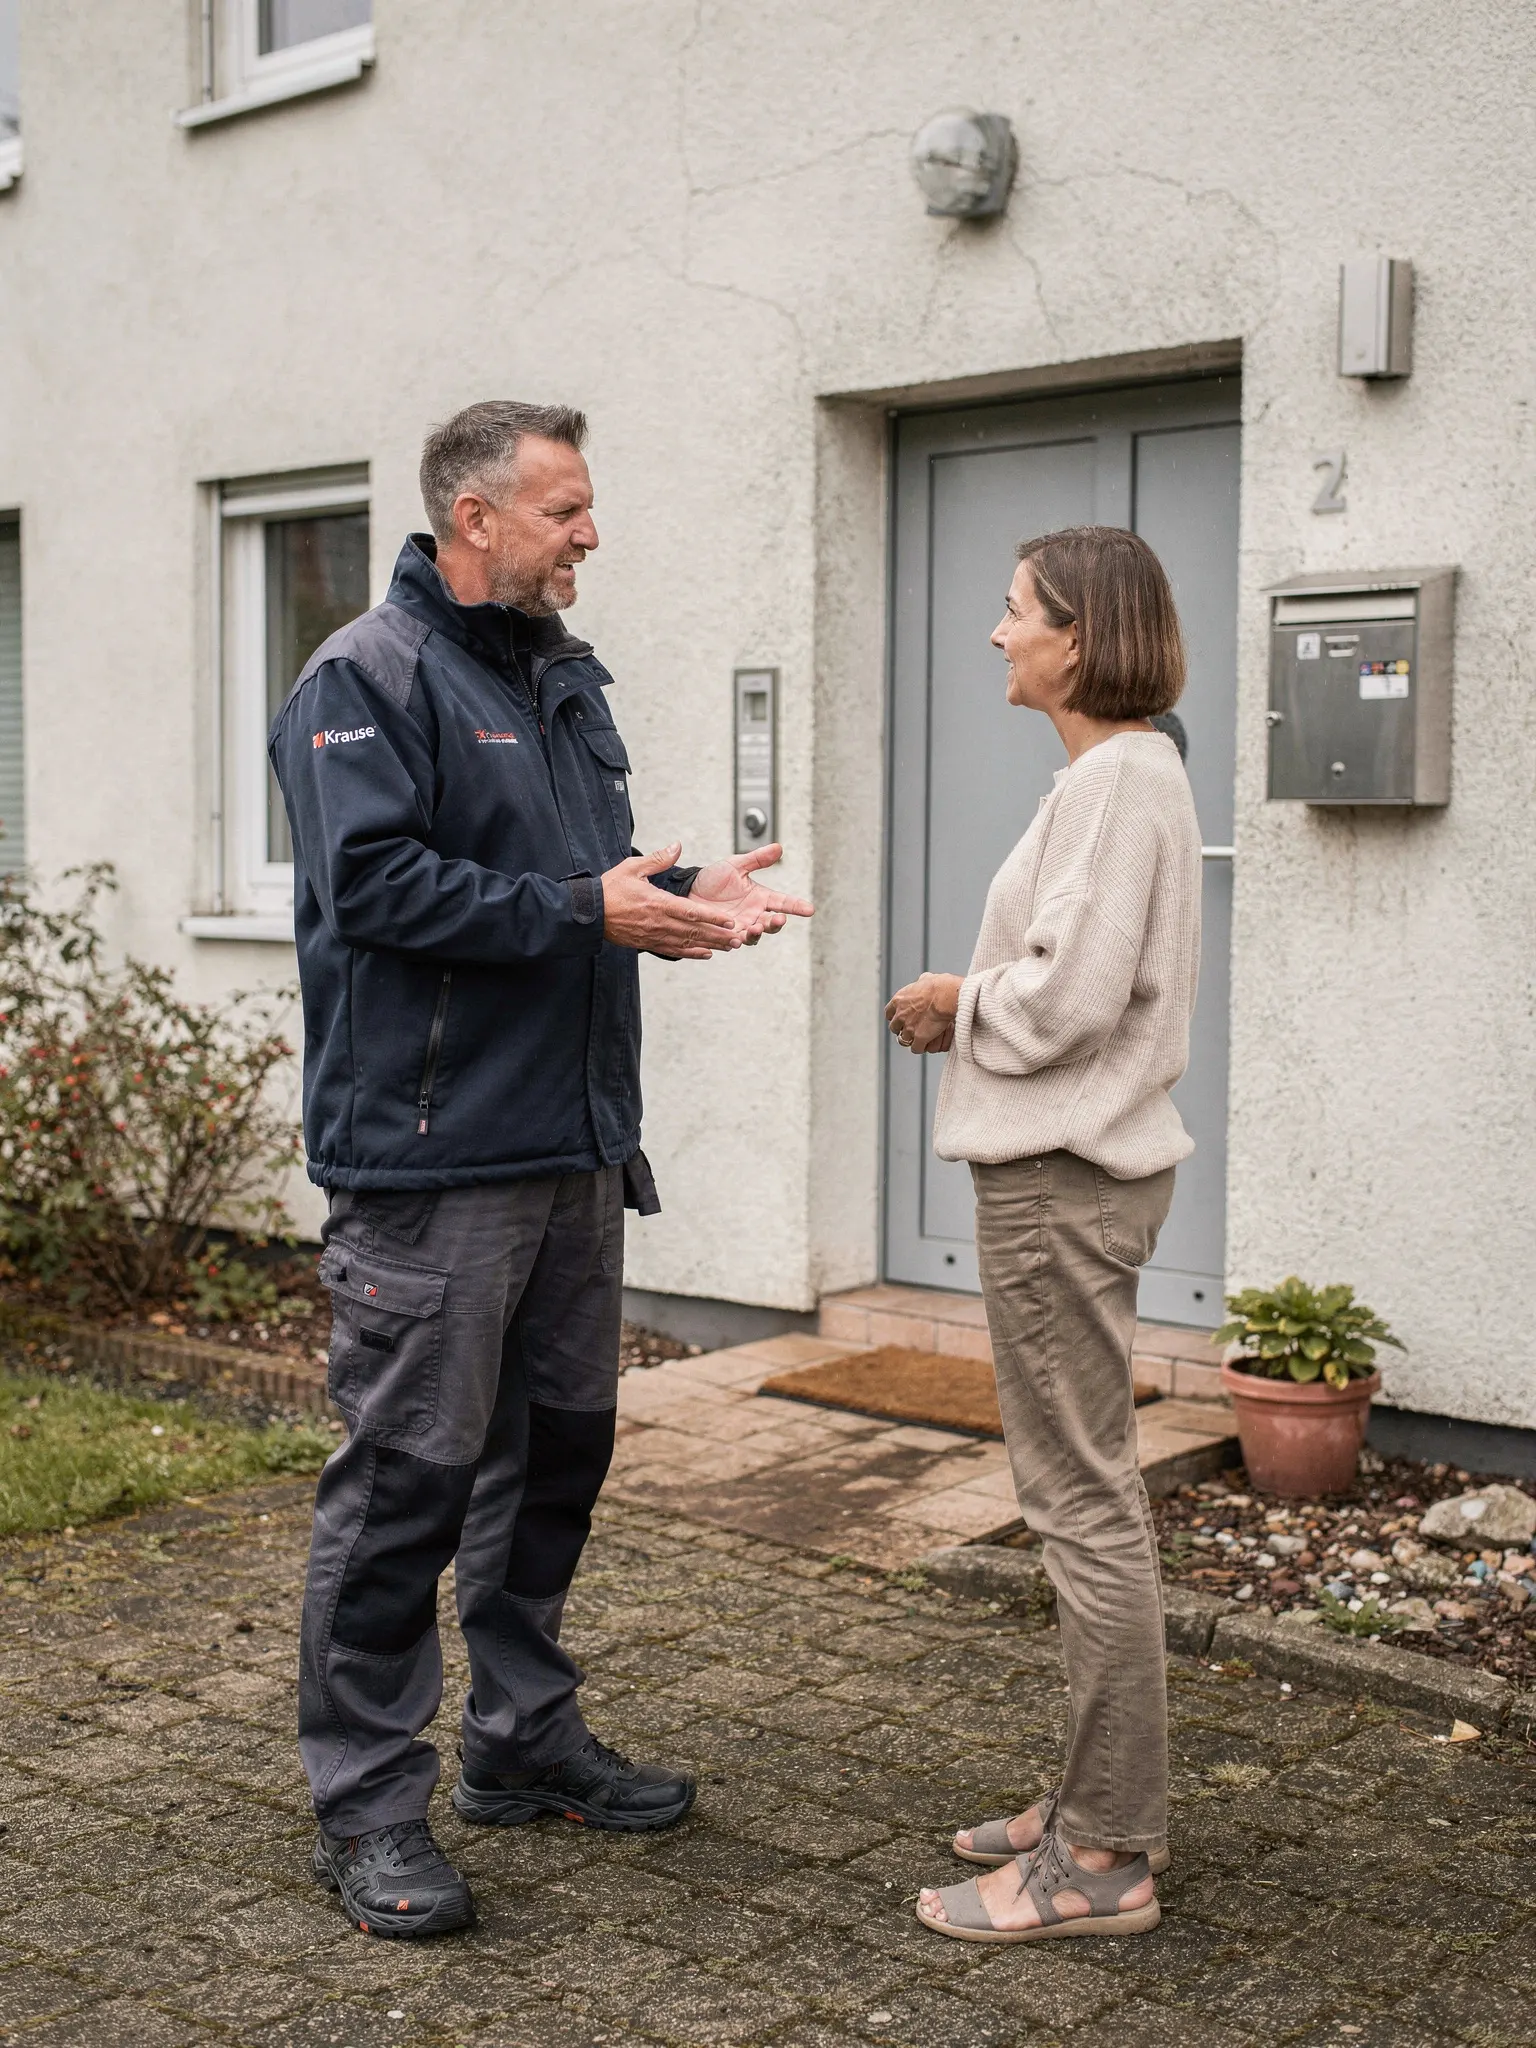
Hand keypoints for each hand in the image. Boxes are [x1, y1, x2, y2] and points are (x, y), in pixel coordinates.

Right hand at [601, 845, 742, 958]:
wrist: (589, 914)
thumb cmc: (610, 889)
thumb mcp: (633, 868)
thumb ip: (658, 859)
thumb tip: (677, 846)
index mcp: (658, 903)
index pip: (692, 912)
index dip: (713, 918)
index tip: (730, 921)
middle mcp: (659, 922)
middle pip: (695, 931)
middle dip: (719, 935)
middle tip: (739, 938)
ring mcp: (654, 935)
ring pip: (688, 943)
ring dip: (710, 946)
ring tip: (729, 947)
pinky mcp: (648, 943)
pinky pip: (674, 951)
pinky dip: (691, 953)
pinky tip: (705, 954)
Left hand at [689, 845, 814, 944]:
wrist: (687, 891)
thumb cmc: (712, 878)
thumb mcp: (735, 865)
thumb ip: (757, 859)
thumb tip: (778, 847)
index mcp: (760, 898)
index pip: (783, 902)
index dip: (796, 906)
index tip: (809, 909)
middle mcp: (754, 915)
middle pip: (772, 924)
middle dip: (777, 923)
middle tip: (779, 919)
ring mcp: (740, 927)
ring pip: (755, 936)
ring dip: (757, 933)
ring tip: (755, 928)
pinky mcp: (724, 936)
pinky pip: (733, 942)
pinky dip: (736, 941)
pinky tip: (735, 938)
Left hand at [885, 972, 962, 1053]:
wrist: (945, 996)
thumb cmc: (938, 986)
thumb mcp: (925, 979)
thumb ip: (921, 982)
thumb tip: (924, 979)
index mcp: (899, 1000)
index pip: (889, 1013)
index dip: (895, 1016)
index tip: (901, 1018)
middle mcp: (900, 1015)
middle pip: (894, 1028)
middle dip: (901, 1029)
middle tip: (910, 1029)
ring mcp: (909, 1028)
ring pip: (904, 1040)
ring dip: (911, 1039)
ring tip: (919, 1039)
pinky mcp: (919, 1038)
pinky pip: (916, 1048)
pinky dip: (920, 1047)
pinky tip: (925, 1045)